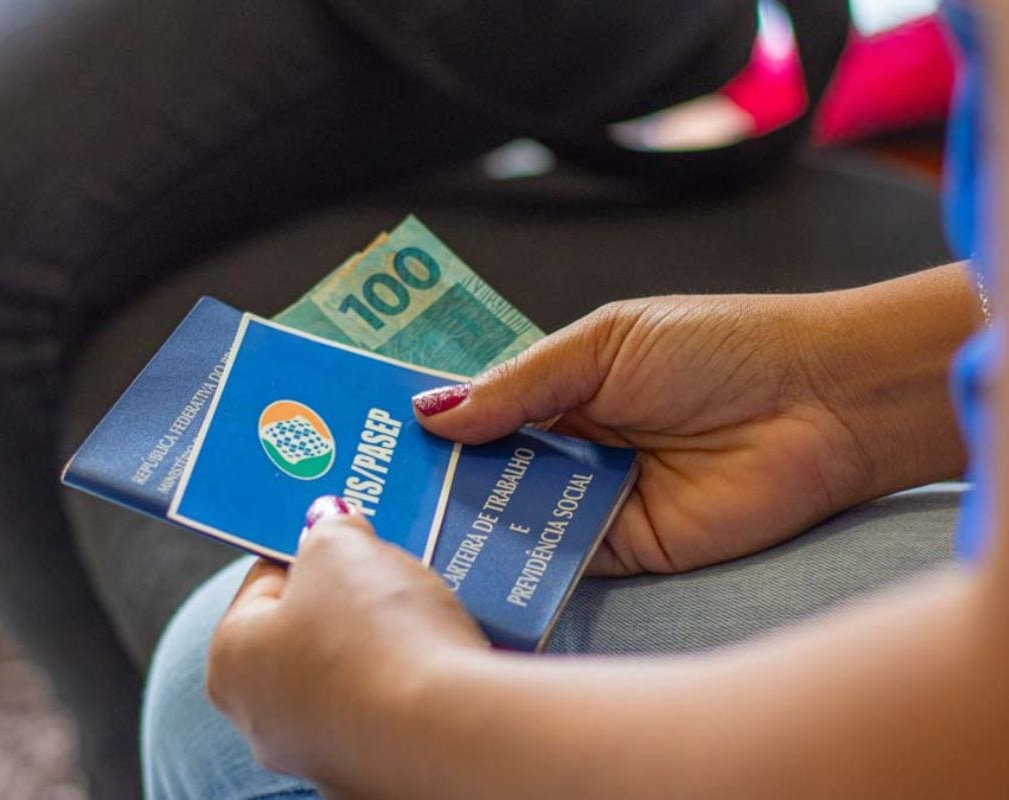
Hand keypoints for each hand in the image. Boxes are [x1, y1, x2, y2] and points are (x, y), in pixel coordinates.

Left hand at [206, 497, 487, 794]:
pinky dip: (413, 681)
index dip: (307, 548)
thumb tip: (327, 525)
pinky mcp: (376, 773)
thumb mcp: (341, 548)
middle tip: (388, 567)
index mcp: (231, 663)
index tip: (345, 532)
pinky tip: (442, 659)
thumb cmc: (376, 638)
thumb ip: (327, 529)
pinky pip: (392, 707)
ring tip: (426, 610)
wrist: (450, 733)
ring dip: (386, 640)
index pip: (263, 583)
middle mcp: (263, 721)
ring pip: (352, 673)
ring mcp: (321, 755)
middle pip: (307, 632)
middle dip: (350, 595)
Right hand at [414, 269, 974, 574]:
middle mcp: (572, 445)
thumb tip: (431, 412)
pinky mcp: (624, 549)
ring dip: (463, 522)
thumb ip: (519, 384)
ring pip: (510, 517)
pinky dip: (515, 563)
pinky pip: (556, 559)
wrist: (823, 403)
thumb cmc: (718, 348)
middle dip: (431, 477)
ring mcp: (594, 499)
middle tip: (363, 489)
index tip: (364, 430)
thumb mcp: (603, 344)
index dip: (427, 419)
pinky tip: (463, 562)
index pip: (480, 408)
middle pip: (485, 468)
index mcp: (564, 386)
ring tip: (394, 527)